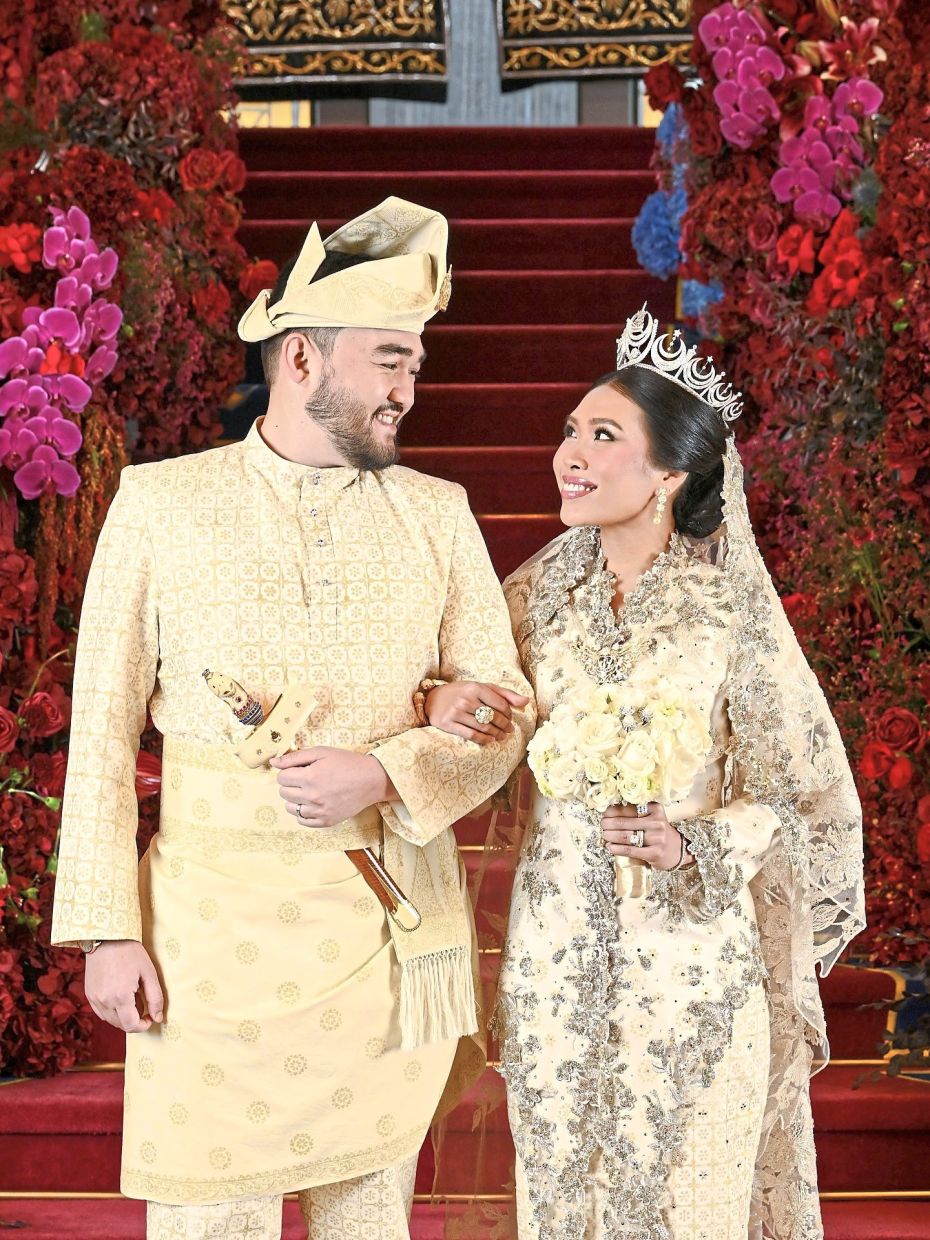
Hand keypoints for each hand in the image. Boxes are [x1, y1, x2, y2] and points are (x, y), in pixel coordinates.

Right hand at [84, 940, 163, 1032]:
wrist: (106, 937)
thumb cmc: (130, 952)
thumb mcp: (149, 973)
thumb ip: (155, 998)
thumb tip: (158, 1018)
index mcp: (121, 997)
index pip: (131, 1026)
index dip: (143, 1026)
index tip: (150, 1017)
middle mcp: (104, 1001)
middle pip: (120, 1025)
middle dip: (134, 1020)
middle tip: (142, 1002)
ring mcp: (94, 998)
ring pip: (110, 1020)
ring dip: (122, 1016)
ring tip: (132, 996)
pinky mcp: (89, 994)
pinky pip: (101, 1012)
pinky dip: (111, 1010)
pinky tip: (119, 996)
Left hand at [271, 748, 395, 826]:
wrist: (371, 780)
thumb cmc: (347, 763)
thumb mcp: (321, 752)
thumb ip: (295, 757)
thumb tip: (273, 762)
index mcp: (310, 777)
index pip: (281, 777)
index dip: (289, 771)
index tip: (300, 769)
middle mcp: (312, 796)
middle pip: (284, 793)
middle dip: (291, 784)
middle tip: (306, 779)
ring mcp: (319, 811)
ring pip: (291, 808)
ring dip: (296, 798)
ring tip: (310, 791)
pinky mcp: (326, 821)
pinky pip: (302, 821)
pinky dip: (304, 812)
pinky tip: (314, 803)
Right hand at [424, 681, 529, 745]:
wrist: (433, 699)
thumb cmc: (462, 692)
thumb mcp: (481, 688)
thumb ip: (504, 694)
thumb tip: (526, 701)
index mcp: (475, 687)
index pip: (500, 704)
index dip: (509, 714)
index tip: (510, 718)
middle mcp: (466, 699)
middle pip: (493, 717)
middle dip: (505, 726)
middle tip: (509, 730)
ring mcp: (456, 712)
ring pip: (484, 727)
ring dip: (496, 734)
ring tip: (501, 736)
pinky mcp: (448, 724)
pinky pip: (472, 735)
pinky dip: (484, 740)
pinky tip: (489, 740)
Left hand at [601, 803, 693, 871]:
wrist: (678, 850)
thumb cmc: (659, 832)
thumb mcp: (652, 817)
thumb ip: (635, 813)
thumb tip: (608, 812)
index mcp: (654, 809)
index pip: (628, 808)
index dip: (612, 811)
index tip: (604, 813)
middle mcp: (656, 822)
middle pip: (624, 822)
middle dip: (608, 824)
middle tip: (602, 825)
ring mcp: (656, 838)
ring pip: (625, 836)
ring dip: (610, 836)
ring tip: (605, 835)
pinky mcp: (654, 853)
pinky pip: (630, 850)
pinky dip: (617, 848)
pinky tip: (610, 847)